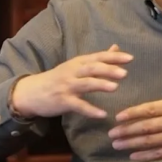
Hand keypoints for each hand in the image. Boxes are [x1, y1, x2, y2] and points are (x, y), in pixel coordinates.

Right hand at [11, 44, 132, 118]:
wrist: (31, 92)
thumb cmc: (58, 78)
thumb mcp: (76, 65)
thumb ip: (97, 58)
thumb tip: (116, 47)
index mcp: (78, 62)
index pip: (98, 57)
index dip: (114, 57)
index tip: (130, 58)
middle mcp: (73, 72)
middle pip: (92, 68)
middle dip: (108, 69)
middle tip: (124, 73)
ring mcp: (67, 86)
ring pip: (85, 84)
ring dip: (100, 85)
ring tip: (115, 88)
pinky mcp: (63, 101)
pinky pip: (78, 106)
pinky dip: (90, 110)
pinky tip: (102, 114)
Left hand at [108, 64, 161, 160]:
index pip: (150, 109)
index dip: (132, 113)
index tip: (118, 116)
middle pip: (146, 127)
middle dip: (126, 130)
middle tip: (111, 133)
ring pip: (150, 141)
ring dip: (131, 143)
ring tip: (116, 145)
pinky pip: (160, 154)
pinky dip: (145, 155)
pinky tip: (133, 156)